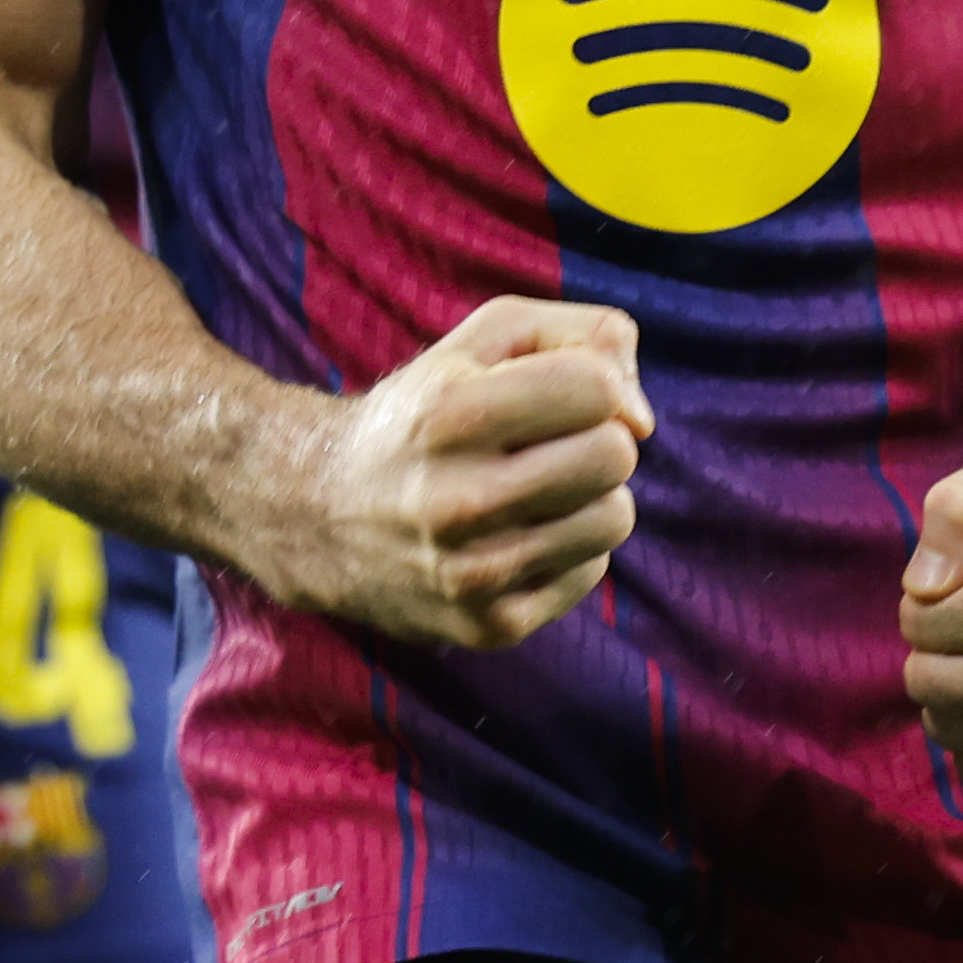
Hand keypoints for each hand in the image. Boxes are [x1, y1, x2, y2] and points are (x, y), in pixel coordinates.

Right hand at [248, 296, 649, 649]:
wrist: (319, 514)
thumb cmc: (422, 412)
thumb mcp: (481, 340)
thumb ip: (581, 336)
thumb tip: (643, 419)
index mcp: (448, 415)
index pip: (596, 389)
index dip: (592, 383)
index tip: (557, 392)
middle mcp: (457, 499)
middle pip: (614, 456)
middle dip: (597, 439)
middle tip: (549, 443)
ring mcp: (474, 573)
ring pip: (614, 519)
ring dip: (588, 496)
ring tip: (534, 488)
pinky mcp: (490, 626)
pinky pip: (590, 572)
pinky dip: (567, 548)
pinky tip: (516, 534)